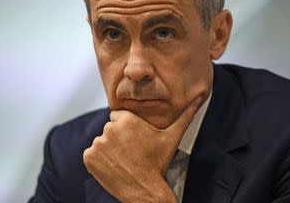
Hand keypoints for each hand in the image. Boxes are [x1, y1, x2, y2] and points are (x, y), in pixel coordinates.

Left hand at [83, 99, 199, 202]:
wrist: (145, 190)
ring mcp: (98, 144)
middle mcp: (110, 128)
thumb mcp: (172, 137)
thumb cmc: (158, 162)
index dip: (127, 130)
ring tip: (123, 161)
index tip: (136, 142)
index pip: (119, 118)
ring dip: (108, 151)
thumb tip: (200, 98)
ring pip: (101, 143)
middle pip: (110, 130)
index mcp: (126, 119)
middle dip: (117, 140)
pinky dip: (98, 161)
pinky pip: (91, 155)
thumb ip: (184, 116)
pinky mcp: (89, 158)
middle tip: (130, 154)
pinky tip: (112, 167)